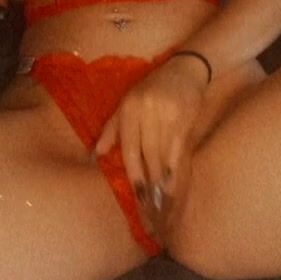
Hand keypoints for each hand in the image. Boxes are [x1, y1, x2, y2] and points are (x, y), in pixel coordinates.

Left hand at [93, 57, 207, 237]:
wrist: (185, 68)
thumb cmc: (153, 88)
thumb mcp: (128, 103)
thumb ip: (112, 129)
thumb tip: (95, 156)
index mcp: (129, 108)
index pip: (130, 150)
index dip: (134, 176)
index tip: (138, 199)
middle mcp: (146, 111)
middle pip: (147, 157)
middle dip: (150, 186)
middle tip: (151, 211)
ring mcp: (167, 114)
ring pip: (163, 157)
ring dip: (164, 184)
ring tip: (164, 206)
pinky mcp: (185, 118)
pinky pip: (179, 151)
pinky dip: (177, 170)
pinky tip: (177, 186)